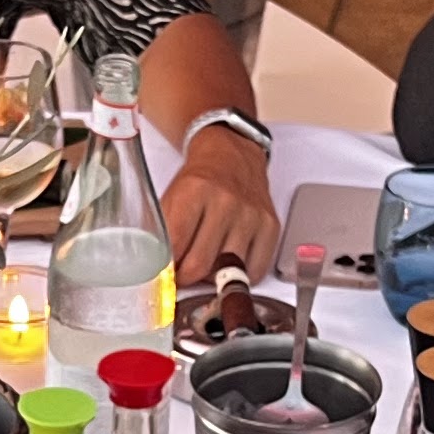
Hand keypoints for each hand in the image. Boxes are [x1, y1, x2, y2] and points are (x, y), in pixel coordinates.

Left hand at [164, 130, 280, 283]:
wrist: (232, 155)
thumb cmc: (199, 180)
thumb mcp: (172, 196)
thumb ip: (165, 232)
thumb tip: (163, 271)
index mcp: (195, 191)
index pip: (175, 245)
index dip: (166, 268)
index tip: (165, 273)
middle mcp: (226, 202)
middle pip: (200, 264)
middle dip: (186, 277)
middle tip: (182, 275)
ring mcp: (251, 215)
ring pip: (227, 271)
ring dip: (212, 277)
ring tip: (205, 265)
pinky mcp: (271, 226)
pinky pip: (255, 271)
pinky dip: (239, 275)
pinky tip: (229, 263)